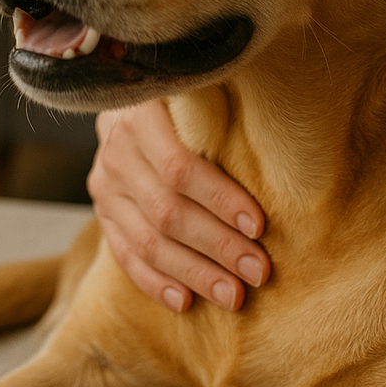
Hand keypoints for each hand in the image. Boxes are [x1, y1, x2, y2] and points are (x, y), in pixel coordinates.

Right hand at [88, 100, 270, 312]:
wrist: (135, 96)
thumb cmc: (192, 93)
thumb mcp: (202, 85)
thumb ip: (226, 104)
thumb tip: (280, 130)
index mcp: (140, 115)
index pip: (180, 168)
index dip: (221, 200)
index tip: (260, 226)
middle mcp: (115, 154)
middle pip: (168, 212)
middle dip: (218, 247)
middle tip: (259, 271)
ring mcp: (105, 188)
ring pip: (148, 242)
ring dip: (195, 273)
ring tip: (234, 296)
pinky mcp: (104, 215)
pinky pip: (126, 257)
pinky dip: (156, 283)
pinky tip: (186, 301)